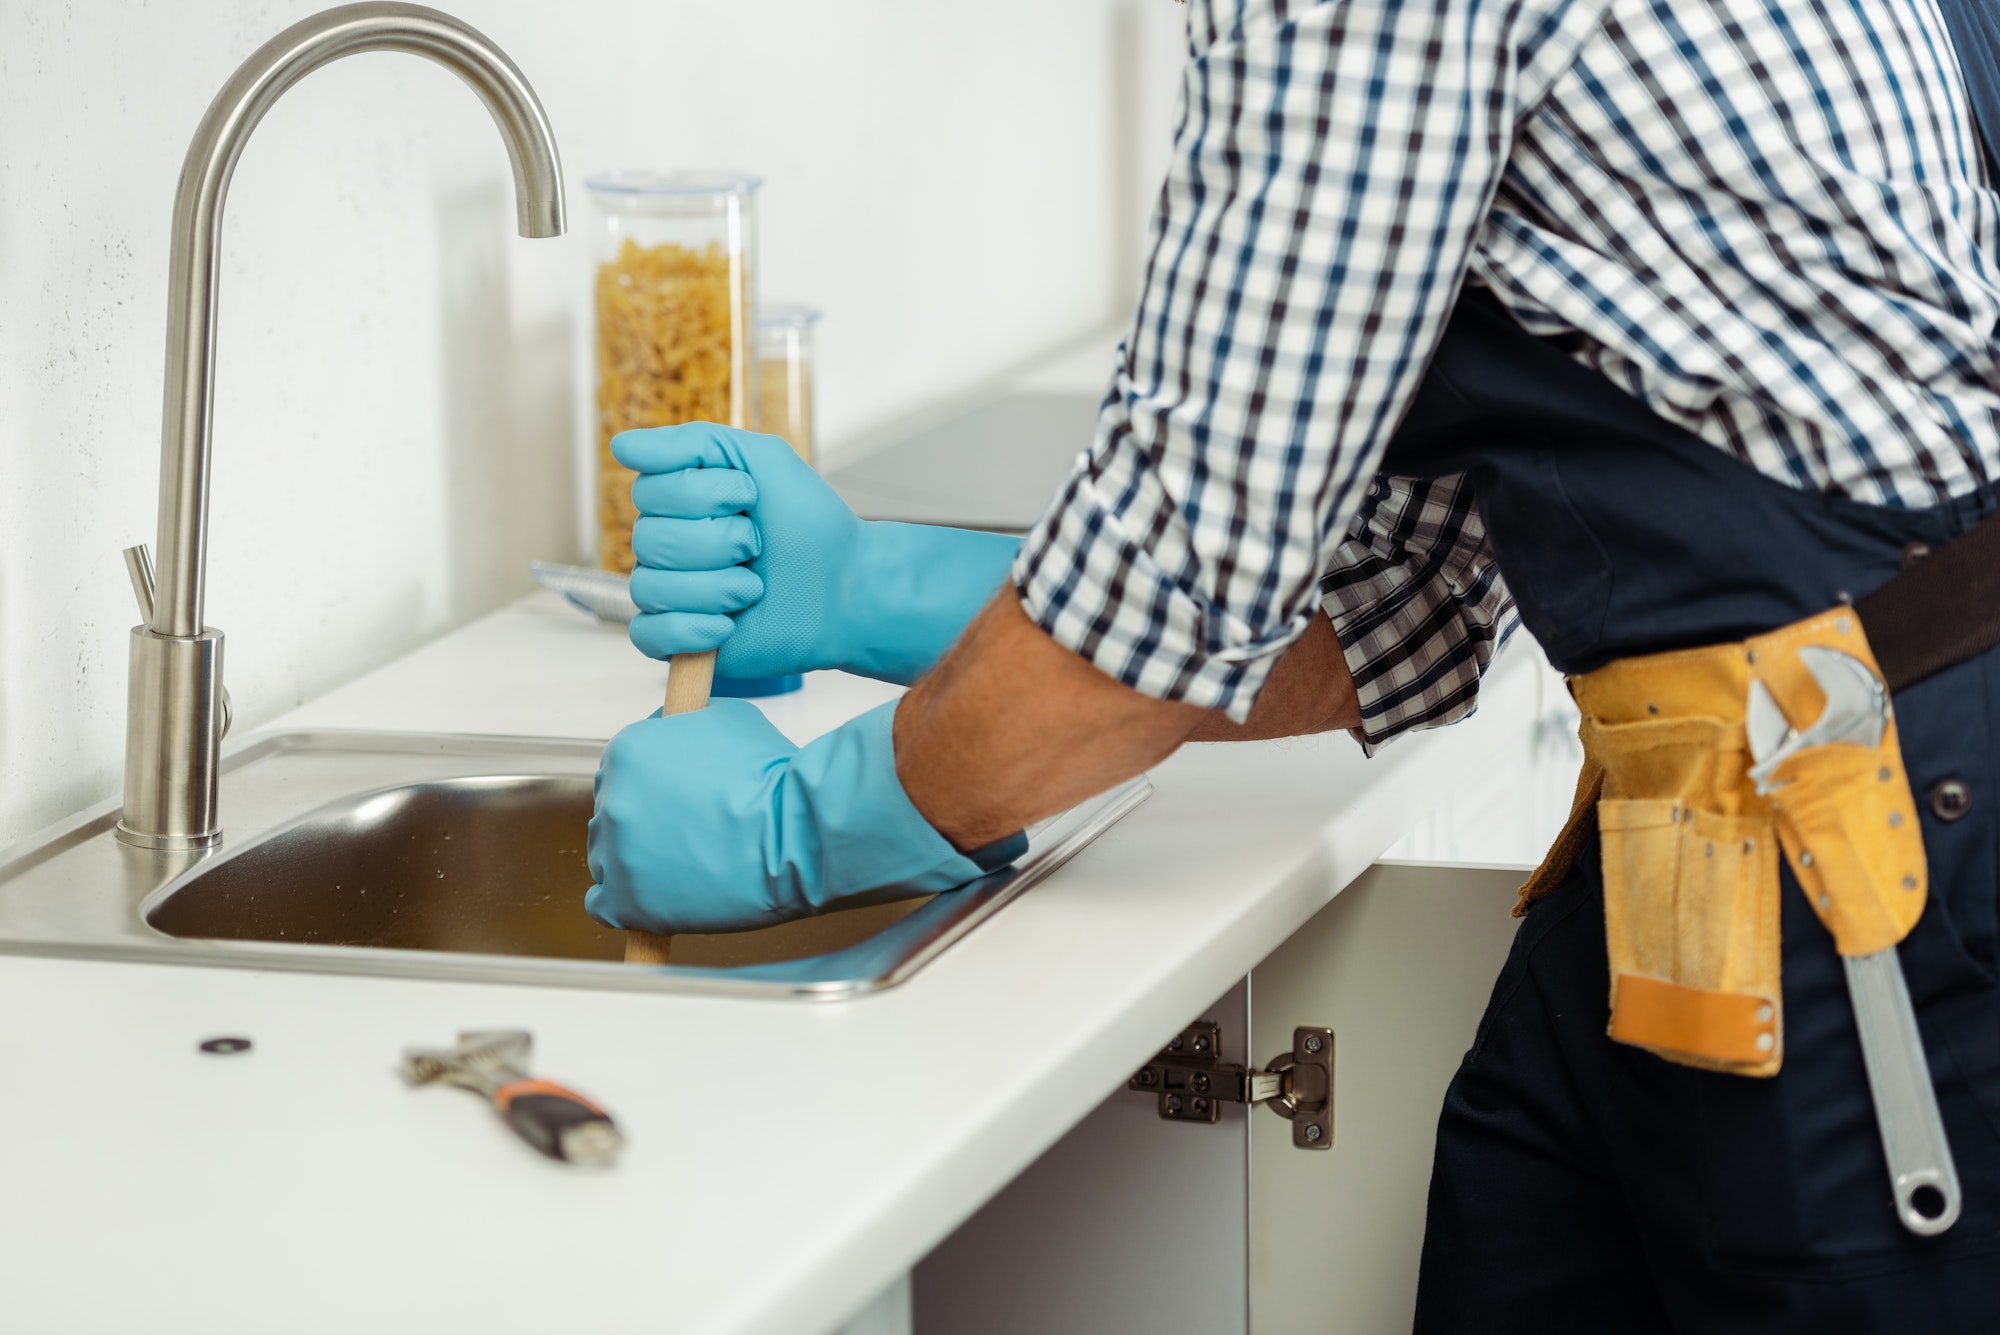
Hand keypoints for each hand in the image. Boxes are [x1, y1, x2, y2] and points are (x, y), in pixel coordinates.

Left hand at [584, 699, 1025, 934]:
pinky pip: (621, 903)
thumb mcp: (740, 725)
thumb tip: (713, 700)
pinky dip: (644, 902)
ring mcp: (621, 846)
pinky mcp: (637, 894)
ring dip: (653, 859)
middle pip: (619, 815)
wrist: (808, 831)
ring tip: (707, 859)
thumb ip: (712, 725)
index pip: (628, 769)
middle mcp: (615, 796)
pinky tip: (673, 900)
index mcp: (635, 749)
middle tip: (703, 828)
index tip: (688, 796)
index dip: (663, 784)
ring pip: (620, 857)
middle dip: (656, 821)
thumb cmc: (788, 781)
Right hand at [612, 423, 1020, 684]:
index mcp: (678, 502)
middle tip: (757, 548)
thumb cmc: (810, 524)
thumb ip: (691, 443)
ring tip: (754, 589)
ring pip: (649, 587)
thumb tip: (619, 445)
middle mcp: (668, 545)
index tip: (750, 498)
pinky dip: (691, 629)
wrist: (847, 586)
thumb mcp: (760, 458)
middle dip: (717, 542)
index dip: (703, 494)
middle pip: (648, 540)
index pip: (648, 490)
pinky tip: (728, 625)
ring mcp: (672, 593)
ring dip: (715, 587)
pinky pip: (648, 636)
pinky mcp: (681, 639)